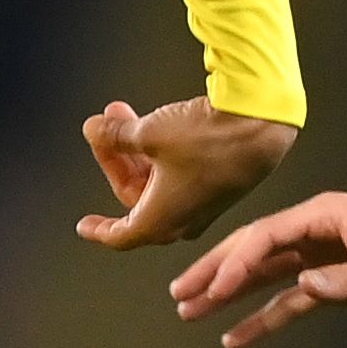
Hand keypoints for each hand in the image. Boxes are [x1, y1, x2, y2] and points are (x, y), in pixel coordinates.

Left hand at [76, 98, 299, 249]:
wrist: (262, 123)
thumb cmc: (209, 138)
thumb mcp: (147, 133)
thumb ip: (115, 135)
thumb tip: (95, 129)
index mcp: (161, 221)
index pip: (120, 234)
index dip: (99, 229)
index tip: (85, 225)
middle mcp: (184, 219)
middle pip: (135, 196)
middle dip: (115, 160)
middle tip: (102, 130)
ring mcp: (203, 203)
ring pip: (157, 181)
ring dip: (136, 149)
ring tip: (121, 113)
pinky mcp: (218, 184)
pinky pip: (179, 173)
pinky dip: (160, 151)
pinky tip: (153, 120)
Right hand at [169, 191, 346, 346]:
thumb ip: (345, 280)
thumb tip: (302, 288)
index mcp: (324, 216)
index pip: (267, 236)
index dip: (236, 261)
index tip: (214, 289)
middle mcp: (314, 233)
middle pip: (253, 250)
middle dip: (215, 272)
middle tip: (179, 294)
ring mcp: (320, 258)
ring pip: (263, 276)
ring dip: (228, 295)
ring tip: (190, 312)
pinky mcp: (330, 283)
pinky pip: (288, 302)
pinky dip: (262, 318)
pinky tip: (235, 338)